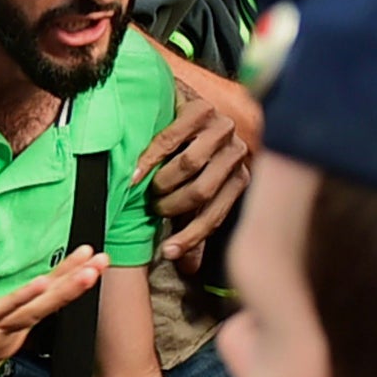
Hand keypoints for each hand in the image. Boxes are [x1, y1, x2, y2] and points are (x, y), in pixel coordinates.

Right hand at [0, 248, 108, 376]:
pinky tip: (39, 286)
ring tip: (86, 265)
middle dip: (76, 279)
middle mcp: (1, 327)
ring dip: (59, 285)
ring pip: (30, 303)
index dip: (71, 296)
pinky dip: (17, 300)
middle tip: (105, 257)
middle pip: (46, 300)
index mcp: (7, 339)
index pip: (47, 314)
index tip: (98, 277)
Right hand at [134, 91, 248, 271]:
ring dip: (163, 182)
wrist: (177, 108)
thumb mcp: (191, 194)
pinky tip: (137, 172)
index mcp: (240, 177)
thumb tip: (189, 268)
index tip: (168, 252)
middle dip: (174, 205)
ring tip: (149, 188)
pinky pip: (170, 139)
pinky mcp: (201, 108)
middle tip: (154, 209)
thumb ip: (192, 225)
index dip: (192, 236)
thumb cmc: (184, 156)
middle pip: (203, 190)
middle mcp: (237, 152)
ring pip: (189, 164)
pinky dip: (149, 159)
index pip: (218, 214)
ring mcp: (222, 128)